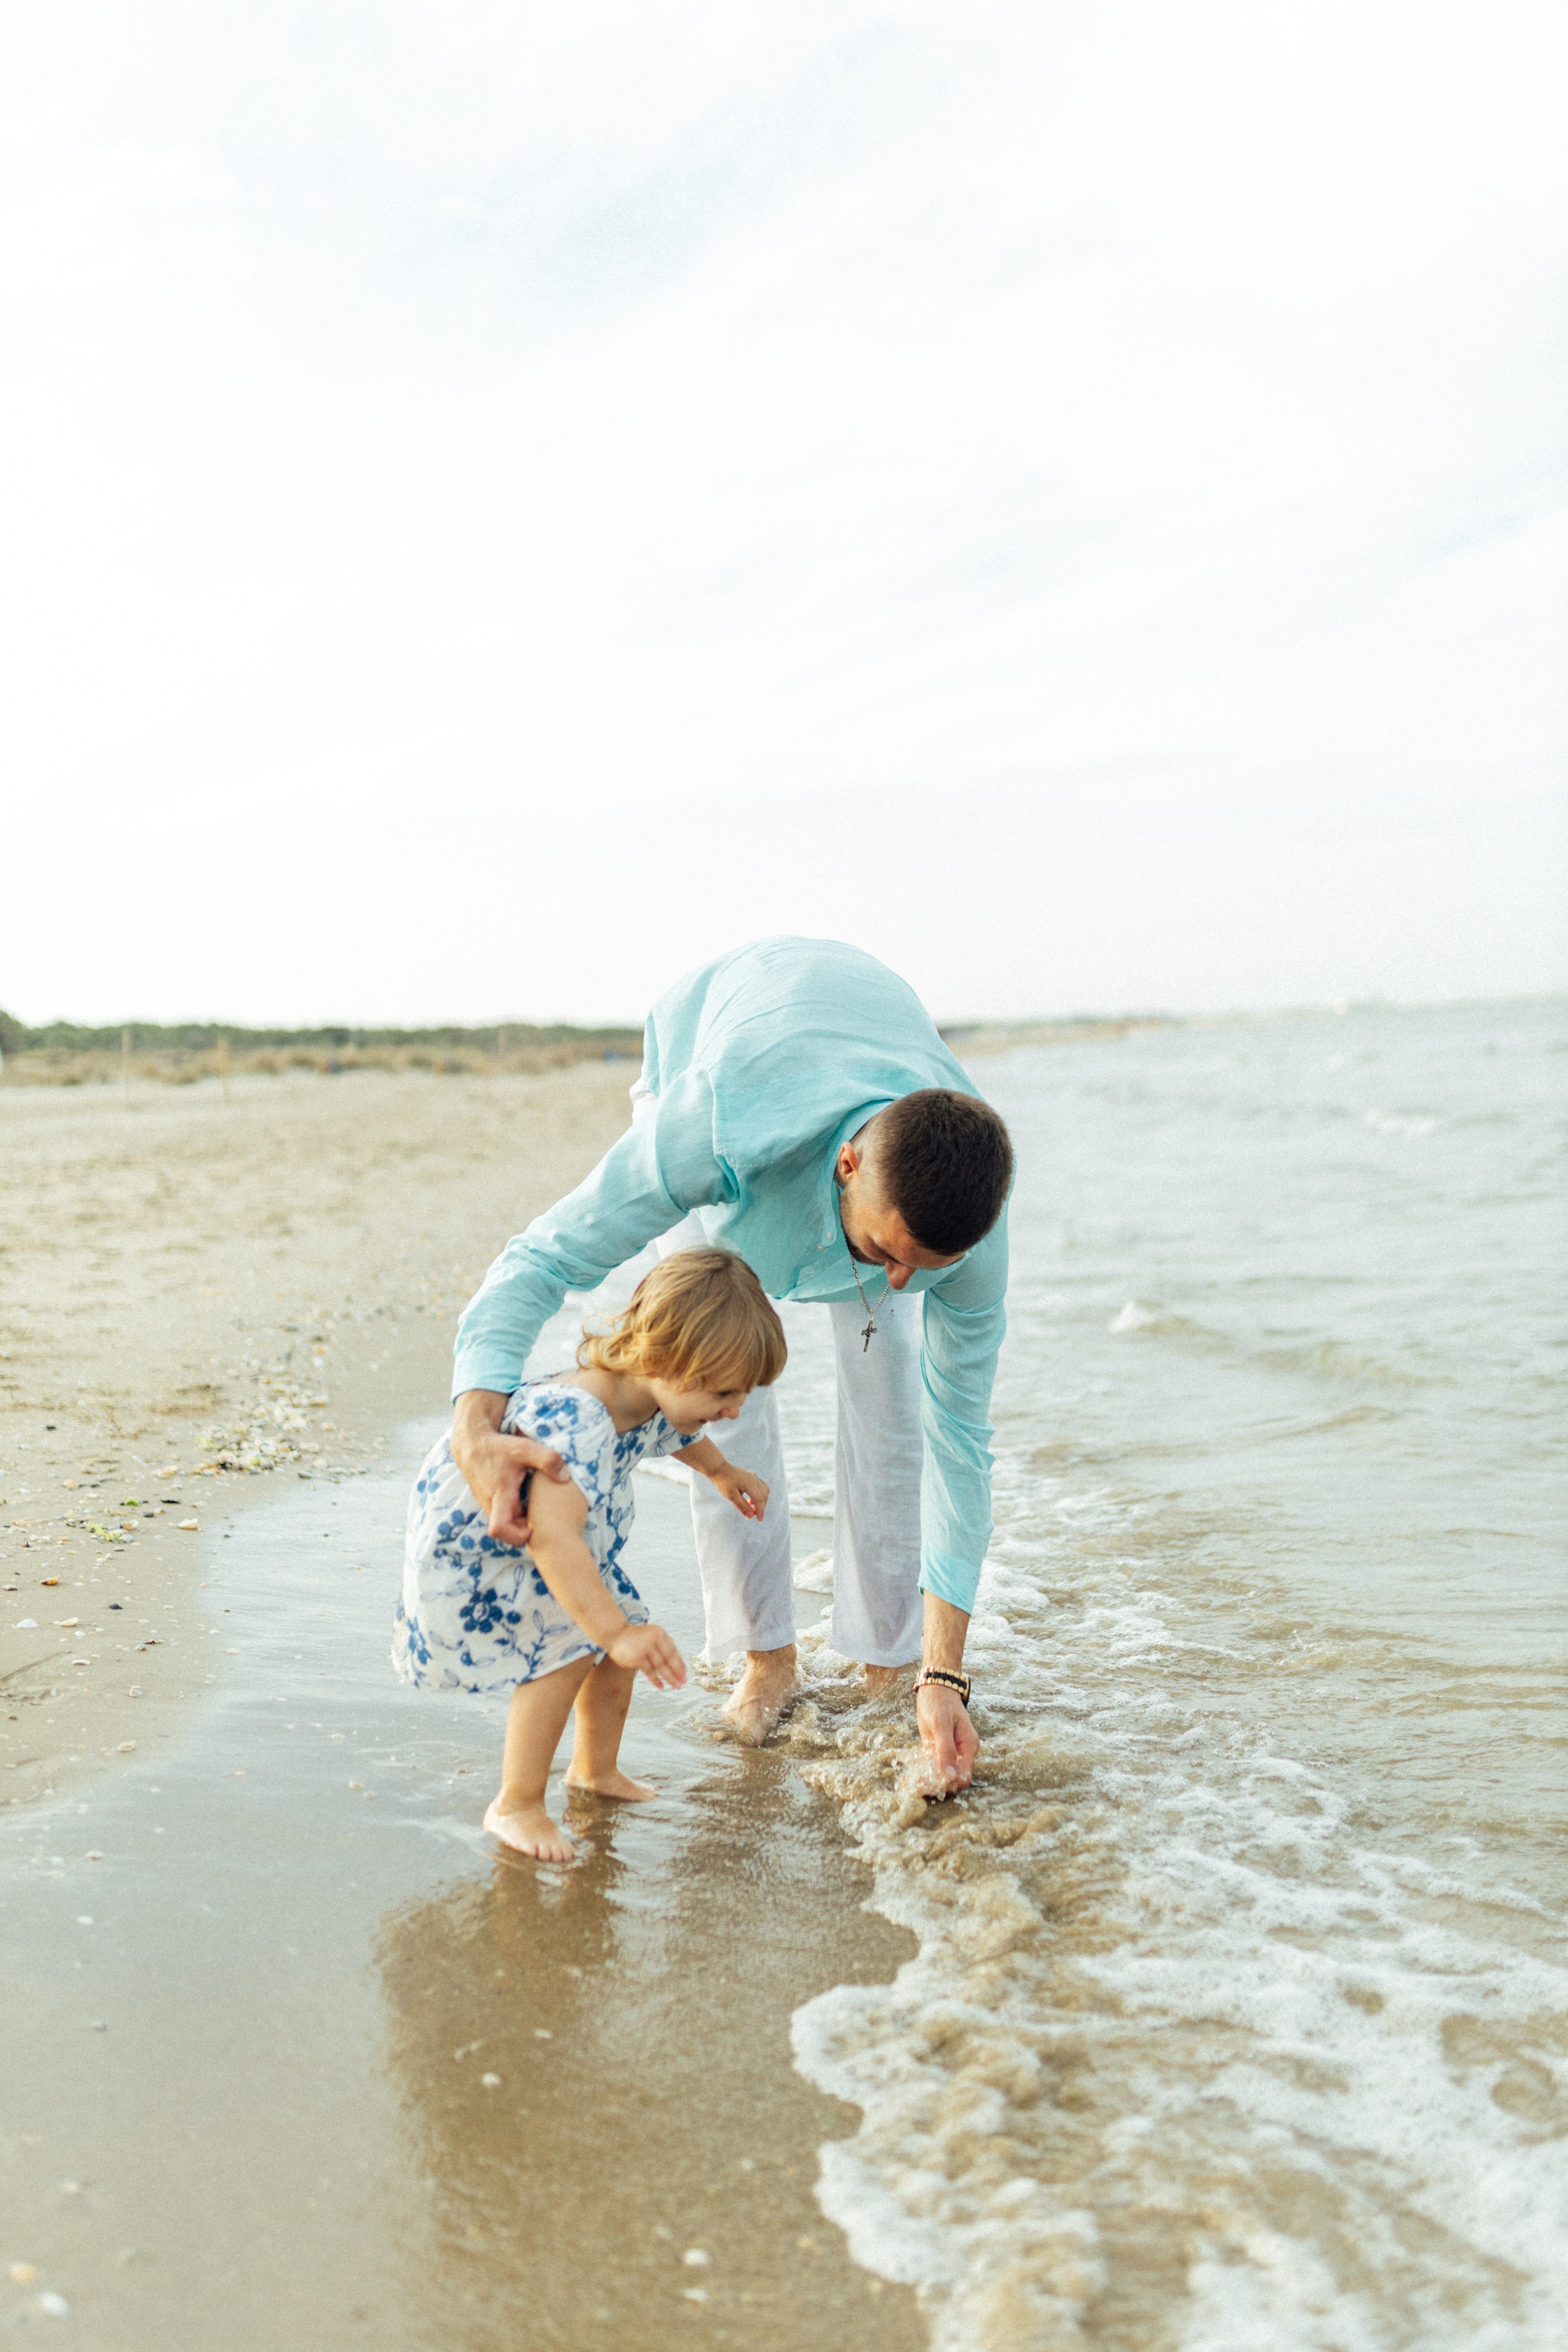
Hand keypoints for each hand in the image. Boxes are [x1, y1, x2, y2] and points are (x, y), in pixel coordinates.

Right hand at [451, 1390, 568, 1547]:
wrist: (473, 1443)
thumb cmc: (499, 1447)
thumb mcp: (526, 1449)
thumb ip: (548, 1460)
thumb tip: (566, 1478)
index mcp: (499, 1496)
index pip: (500, 1529)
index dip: (516, 1536)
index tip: (532, 1529)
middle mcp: (491, 1505)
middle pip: (507, 1532)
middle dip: (526, 1531)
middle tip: (545, 1520)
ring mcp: (488, 1505)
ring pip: (507, 1524)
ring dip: (523, 1522)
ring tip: (541, 1510)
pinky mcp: (490, 1502)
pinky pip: (504, 1516)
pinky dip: (518, 1514)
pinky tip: (531, 1501)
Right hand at [608, 1621, 686, 1689]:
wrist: (615, 1633)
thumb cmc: (635, 1636)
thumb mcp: (651, 1634)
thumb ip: (662, 1645)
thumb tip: (677, 1663)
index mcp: (659, 1633)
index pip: (673, 1650)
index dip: (680, 1662)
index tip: (685, 1673)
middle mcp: (654, 1639)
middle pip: (669, 1658)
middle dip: (677, 1672)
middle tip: (683, 1682)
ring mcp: (645, 1648)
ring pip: (661, 1666)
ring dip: (669, 1677)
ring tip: (675, 1686)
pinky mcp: (637, 1658)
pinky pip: (649, 1671)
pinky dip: (656, 1680)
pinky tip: (661, 1686)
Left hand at [708, 1460, 768, 1520]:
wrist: (718, 1468)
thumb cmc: (723, 1482)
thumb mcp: (731, 1496)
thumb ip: (742, 1506)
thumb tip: (751, 1516)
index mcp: (750, 1483)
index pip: (759, 1500)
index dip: (760, 1511)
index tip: (759, 1521)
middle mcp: (754, 1479)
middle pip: (764, 1495)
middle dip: (761, 1506)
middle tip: (751, 1514)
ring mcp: (754, 1476)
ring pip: (765, 1490)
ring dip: (761, 1500)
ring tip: (750, 1505)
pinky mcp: (751, 1477)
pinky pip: (761, 1487)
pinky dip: (759, 1495)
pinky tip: (749, 1499)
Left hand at [915, 1679, 977, 1793]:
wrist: (934, 1688)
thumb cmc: (939, 1702)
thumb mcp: (940, 1723)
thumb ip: (945, 1749)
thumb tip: (949, 1776)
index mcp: (968, 1746)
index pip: (964, 1776)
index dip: (949, 1784)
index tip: (930, 1785)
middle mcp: (961, 1752)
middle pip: (952, 1779)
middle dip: (934, 1785)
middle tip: (914, 1787)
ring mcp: (949, 1752)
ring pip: (940, 1776)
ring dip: (924, 1782)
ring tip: (905, 1785)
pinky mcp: (937, 1750)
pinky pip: (931, 1767)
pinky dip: (920, 1774)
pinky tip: (906, 1780)